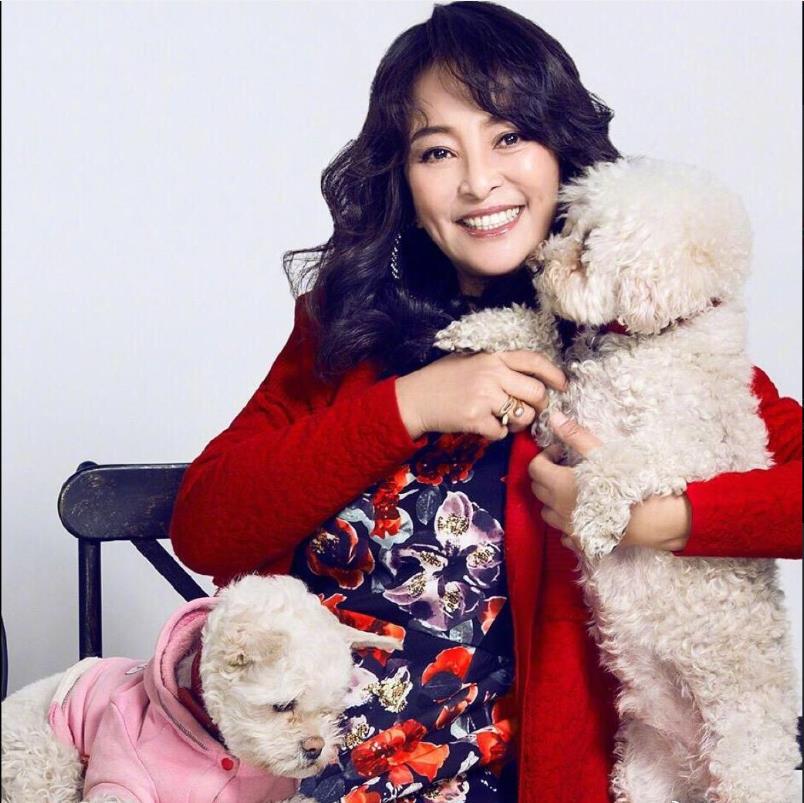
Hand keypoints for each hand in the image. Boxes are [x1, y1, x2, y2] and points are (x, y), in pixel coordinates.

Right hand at [395, 350, 566, 440]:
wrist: (414, 398)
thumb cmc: (441, 379)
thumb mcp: (470, 361)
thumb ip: (498, 365)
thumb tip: (530, 378)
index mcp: (492, 357)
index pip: (534, 361)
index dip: (554, 374)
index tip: (562, 386)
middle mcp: (492, 374)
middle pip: (536, 393)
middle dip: (539, 406)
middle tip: (529, 411)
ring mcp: (484, 396)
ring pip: (524, 415)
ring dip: (519, 424)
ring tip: (505, 421)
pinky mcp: (475, 418)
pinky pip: (502, 432)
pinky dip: (497, 434)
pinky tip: (484, 427)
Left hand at [529, 413, 691, 551]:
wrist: (653, 518)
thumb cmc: (627, 482)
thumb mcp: (601, 453)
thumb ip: (575, 436)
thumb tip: (553, 417)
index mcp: (559, 485)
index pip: (534, 468)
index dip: (545, 455)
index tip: (561, 452)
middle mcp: (558, 508)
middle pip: (537, 490)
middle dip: (547, 475)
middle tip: (566, 467)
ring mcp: (568, 528)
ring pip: (547, 512)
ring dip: (553, 499)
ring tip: (573, 489)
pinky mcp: (582, 542)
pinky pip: (563, 533)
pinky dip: (566, 522)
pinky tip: (581, 513)